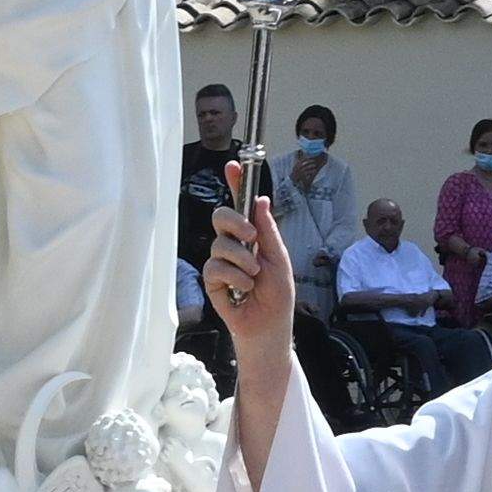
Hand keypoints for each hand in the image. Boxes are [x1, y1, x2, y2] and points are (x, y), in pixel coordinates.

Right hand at [205, 189, 296, 373]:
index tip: (233, 165)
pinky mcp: (212, 281)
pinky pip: (215, 267)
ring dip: (242, 260)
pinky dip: (233, 277)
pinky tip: (243, 290)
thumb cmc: (277, 295)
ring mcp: (221, 262)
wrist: (270, 327)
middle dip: (235, 222)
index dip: (235, 184)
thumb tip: (261, 199)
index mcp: (252, 236)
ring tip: (254, 278)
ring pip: (220, 244)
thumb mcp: (279, 259)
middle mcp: (234, 245)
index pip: (240, 205)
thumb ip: (268, 230)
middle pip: (221, 216)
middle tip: (251, 236)